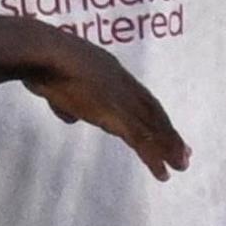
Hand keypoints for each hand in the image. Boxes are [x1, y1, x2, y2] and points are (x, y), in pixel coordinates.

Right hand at [25, 36, 190, 180]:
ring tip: (181, 166)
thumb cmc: (42, 63)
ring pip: (151, 127)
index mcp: (110, 72)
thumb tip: (70, 115)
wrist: (43, 54)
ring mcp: (121, 98)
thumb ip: (65, 101)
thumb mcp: (56, 83)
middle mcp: (122, 83)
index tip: (165, 129)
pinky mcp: (115, 114)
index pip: (138, 97)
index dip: (153, 114)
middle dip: (168, 132)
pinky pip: (140, 139)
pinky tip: (162, 172)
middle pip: (152, 111)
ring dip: (168, 147)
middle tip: (183, 152)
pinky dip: (153, 156)